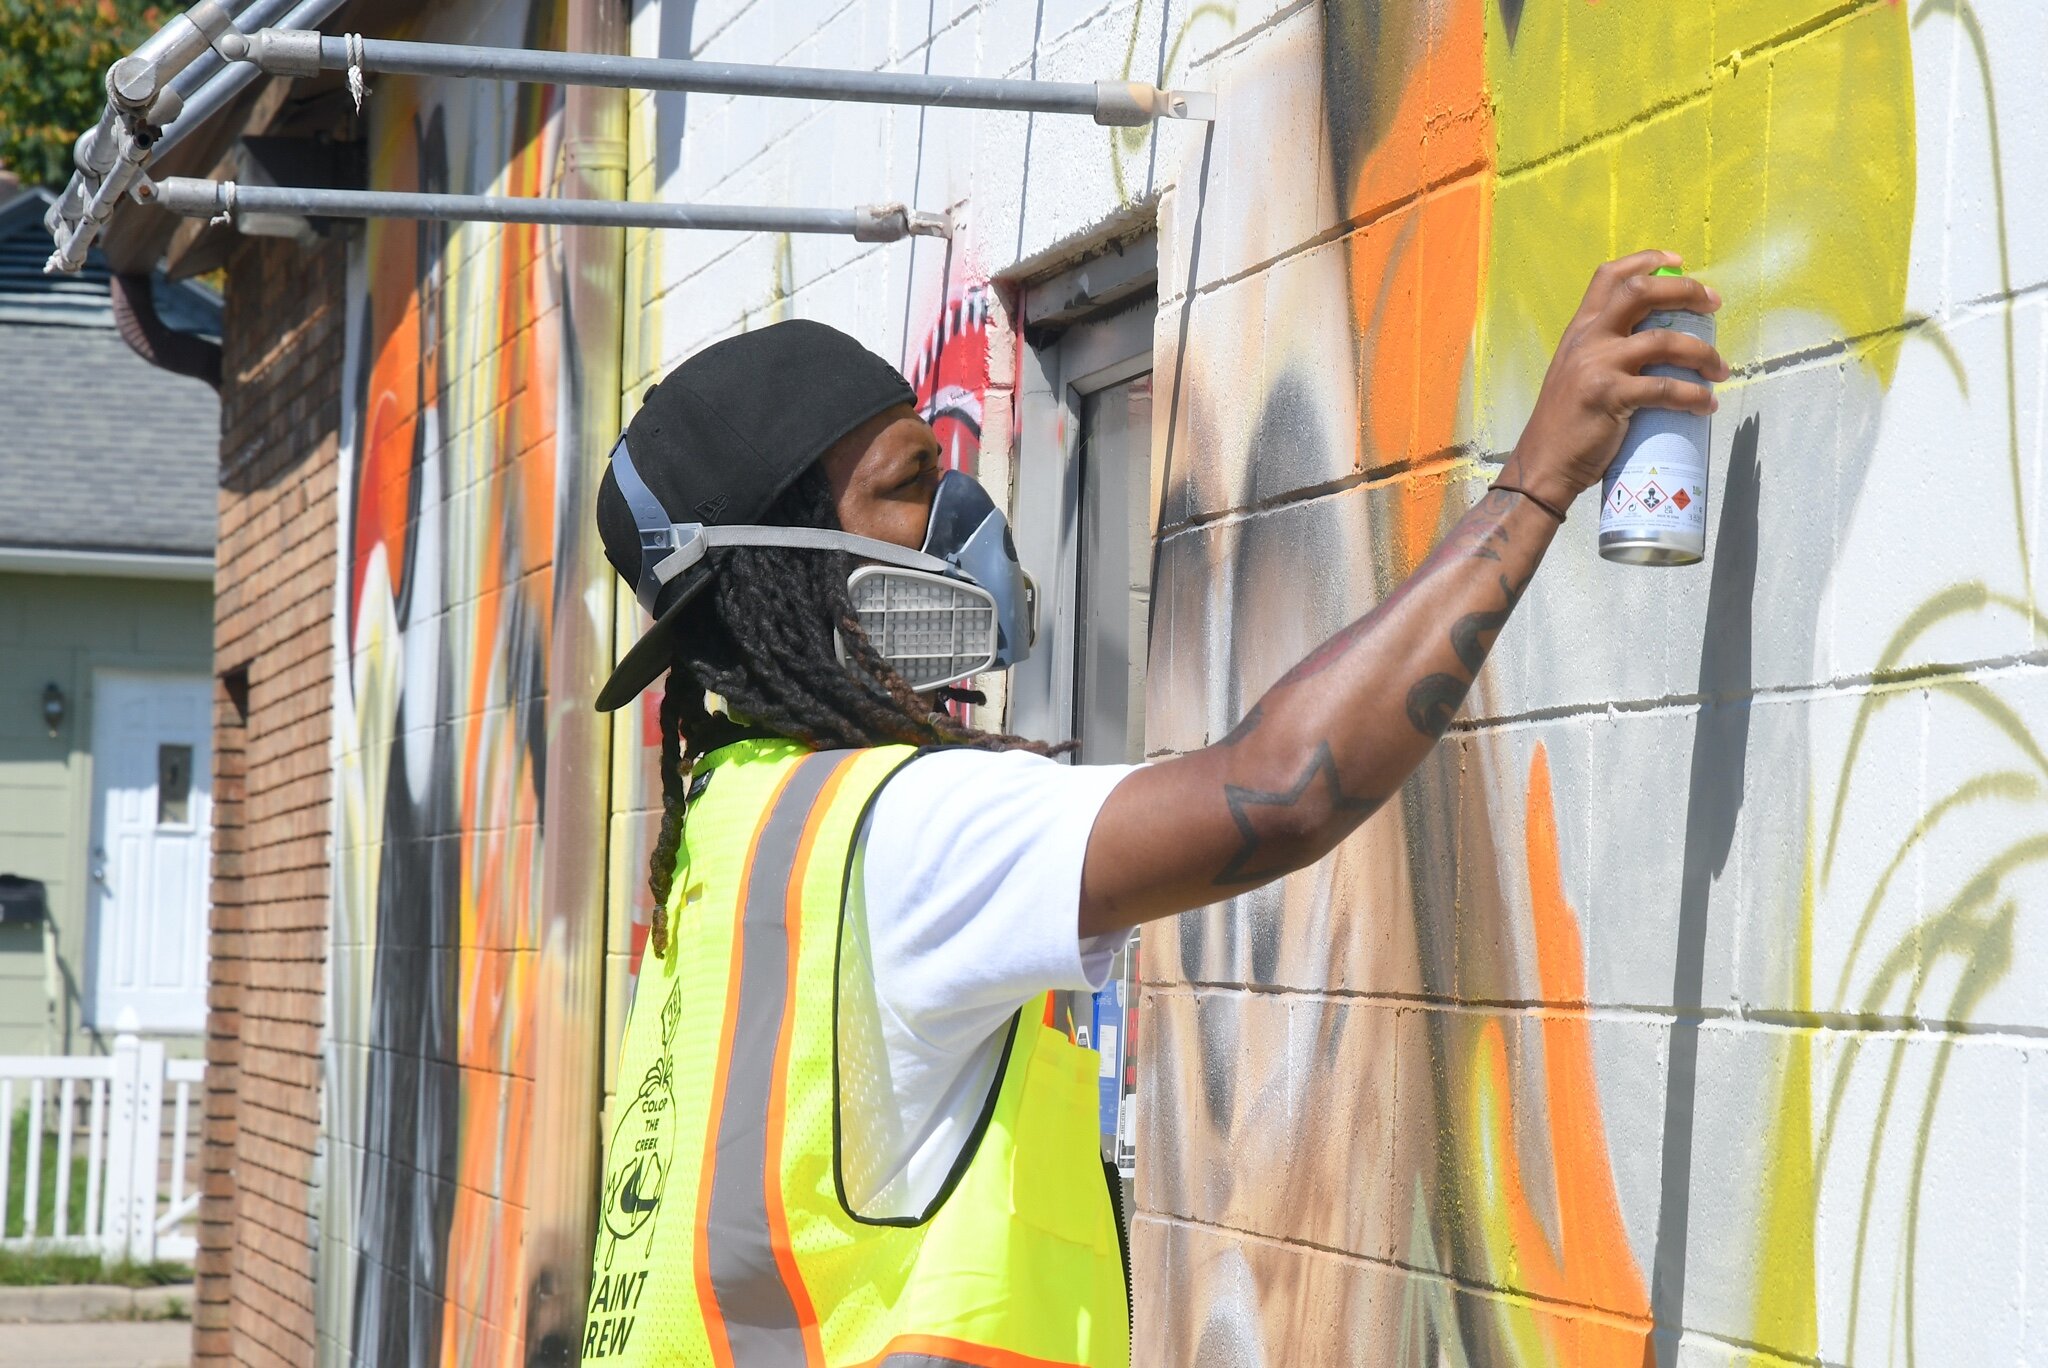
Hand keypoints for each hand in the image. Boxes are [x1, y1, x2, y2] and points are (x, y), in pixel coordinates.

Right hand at [1501, 250, 1727, 511]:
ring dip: (1702, 353)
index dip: (1647, 261)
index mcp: (1579, 330)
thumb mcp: (1576, 373)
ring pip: (1664, 341)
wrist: (1542, 465)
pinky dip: (1693, 396)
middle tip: (1713, 305)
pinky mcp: (1609, 397)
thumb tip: (1657, 344)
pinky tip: (1705, 404)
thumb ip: (1604, 352)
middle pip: (1640, 292)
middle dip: (1685, 291)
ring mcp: (1597, 366)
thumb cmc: (1565, 424)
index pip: (1610, 276)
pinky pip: (1665, 389)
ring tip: (1720, 369)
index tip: (1678, 262)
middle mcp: (1587, 339)